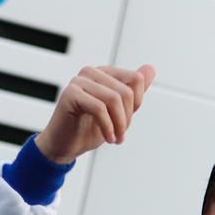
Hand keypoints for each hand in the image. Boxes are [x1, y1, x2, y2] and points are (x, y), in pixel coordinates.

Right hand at [33, 64, 155, 163]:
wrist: (64, 146)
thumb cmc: (89, 129)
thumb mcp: (118, 112)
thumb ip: (133, 91)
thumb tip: (151, 68)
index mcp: (104, 73)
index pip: (136, 79)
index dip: (137, 103)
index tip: (126, 121)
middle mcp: (91, 72)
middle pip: (126, 91)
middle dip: (127, 118)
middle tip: (120, 135)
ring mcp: (79, 81)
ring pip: (114, 99)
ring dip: (118, 125)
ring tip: (115, 139)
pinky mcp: (70, 94)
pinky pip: (99, 108)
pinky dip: (107, 127)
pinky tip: (107, 138)